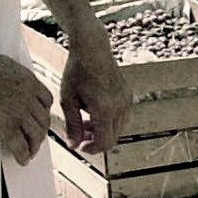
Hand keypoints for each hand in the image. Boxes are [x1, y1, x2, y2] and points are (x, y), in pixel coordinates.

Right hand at [0, 54, 52, 165]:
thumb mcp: (6, 65)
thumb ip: (16, 74)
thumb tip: (16, 75)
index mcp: (30, 82)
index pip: (47, 100)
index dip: (44, 112)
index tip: (39, 119)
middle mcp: (29, 98)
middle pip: (44, 120)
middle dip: (41, 132)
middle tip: (36, 141)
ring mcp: (20, 113)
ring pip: (36, 134)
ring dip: (35, 146)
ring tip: (30, 153)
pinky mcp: (8, 126)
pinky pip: (21, 146)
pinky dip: (24, 155)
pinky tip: (23, 161)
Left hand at [60, 34, 131, 153]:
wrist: (92, 48)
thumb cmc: (77, 71)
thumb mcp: (68, 100)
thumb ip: (72, 125)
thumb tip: (74, 145)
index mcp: (104, 109)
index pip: (104, 142)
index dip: (92, 149)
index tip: (80, 146)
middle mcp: (120, 106)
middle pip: (113, 138)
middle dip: (96, 140)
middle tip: (80, 135)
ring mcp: (126, 101)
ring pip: (118, 129)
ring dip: (102, 131)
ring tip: (85, 122)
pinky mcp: (128, 96)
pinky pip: (121, 117)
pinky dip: (109, 121)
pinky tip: (94, 112)